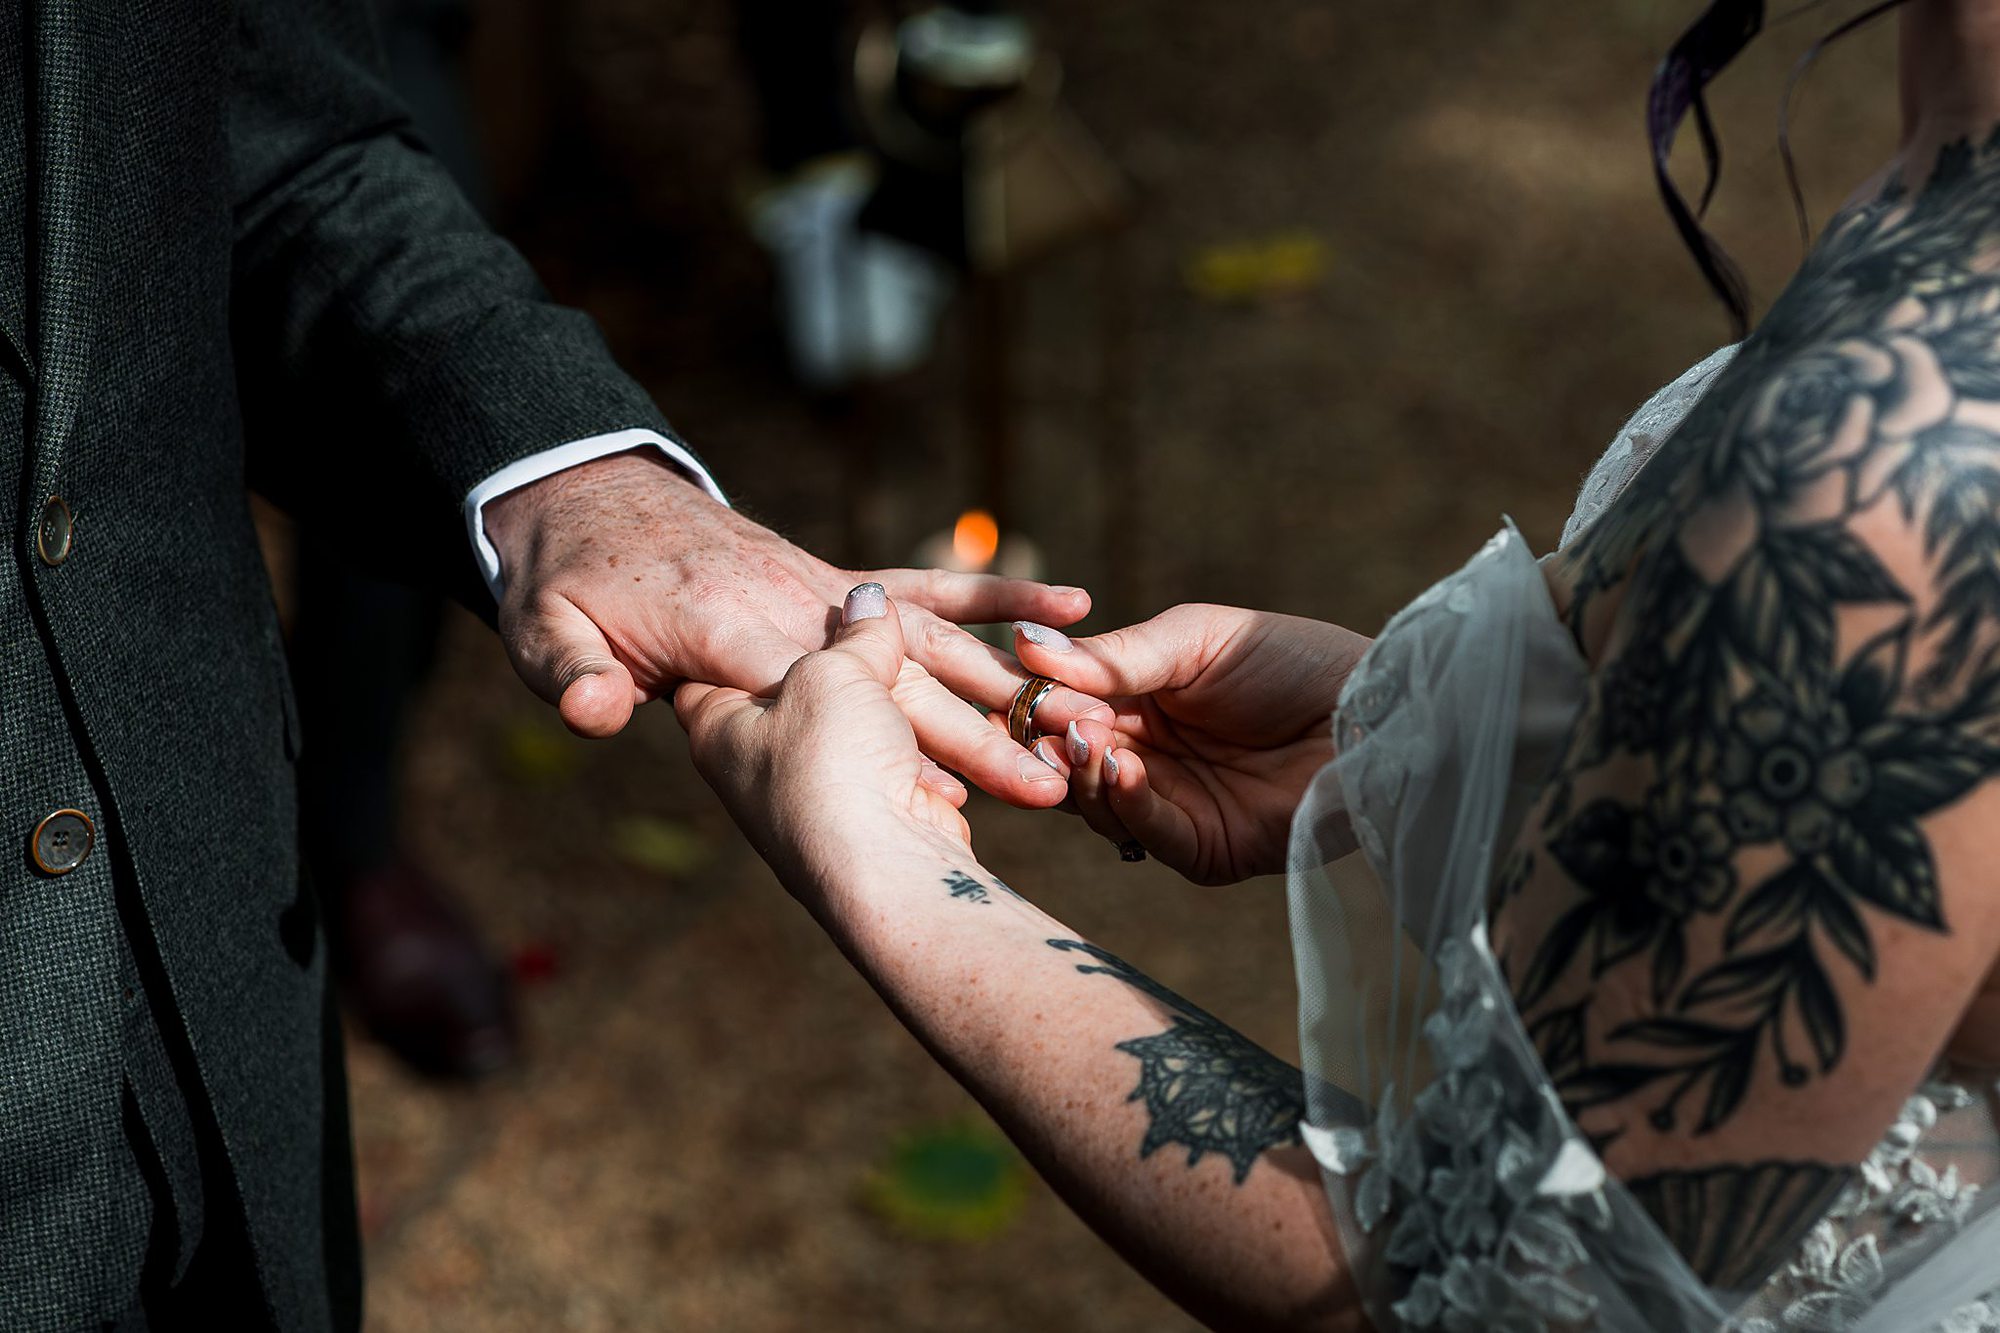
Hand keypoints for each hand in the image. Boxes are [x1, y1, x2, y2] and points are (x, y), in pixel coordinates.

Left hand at [483, 451, 1108, 806]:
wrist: (587, 499)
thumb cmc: (564, 579)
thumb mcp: (545, 632)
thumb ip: (578, 678)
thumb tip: (600, 713)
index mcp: (730, 631)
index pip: (825, 690)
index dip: (892, 740)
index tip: (959, 792)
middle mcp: (791, 606)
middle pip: (898, 673)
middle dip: (973, 730)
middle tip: (1048, 778)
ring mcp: (823, 590)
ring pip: (933, 637)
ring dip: (1003, 684)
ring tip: (1077, 723)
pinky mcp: (841, 581)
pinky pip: (932, 585)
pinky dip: (1000, 592)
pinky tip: (1072, 601)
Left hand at [674, 584, 971, 892]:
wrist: (884, 868)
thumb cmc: (831, 763)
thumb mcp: (833, 672)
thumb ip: (855, 633)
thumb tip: (869, 599)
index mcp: (720, 723)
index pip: (713, 660)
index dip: (749, 622)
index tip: (783, 588)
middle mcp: (757, 759)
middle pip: (801, 688)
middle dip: (850, 661)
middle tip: (881, 621)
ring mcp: (817, 788)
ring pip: (863, 722)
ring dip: (906, 704)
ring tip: (929, 671)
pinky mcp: (875, 807)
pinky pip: (901, 757)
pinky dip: (929, 744)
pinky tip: (956, 728)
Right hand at [1010, 605, 1370, 883]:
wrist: (1376, 708)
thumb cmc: (1294, 661)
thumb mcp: (1195, 640)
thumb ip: (1117, 655)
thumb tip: (1025, 642)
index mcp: (1139, 706)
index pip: (1065, 711)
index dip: (1037, 703)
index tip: (1014, 686)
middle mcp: (1147, 761)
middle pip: (1068, 765)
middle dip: (1050, 744)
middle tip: (1045, 721)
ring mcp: (1174, 809)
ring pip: (1095, 806)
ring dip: (1082, 774)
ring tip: (1083, 738)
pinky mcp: (1205, 850)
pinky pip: (1148, 836)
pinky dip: (1125, 804)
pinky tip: (1119, 767)